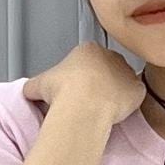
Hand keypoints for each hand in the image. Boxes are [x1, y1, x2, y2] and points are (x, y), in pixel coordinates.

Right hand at [23, 42, 146, 128]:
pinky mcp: (136, 89)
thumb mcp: (39, 85)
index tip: (80, 92)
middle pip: (108, 69)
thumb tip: (28, 91)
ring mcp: (125, 71)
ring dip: (116, 94)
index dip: (84, 79)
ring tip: (105, 111)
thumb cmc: (63, 94)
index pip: (89, 61)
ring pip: (122, 82)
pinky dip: (129, 105)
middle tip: (93, 103)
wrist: (84, 107)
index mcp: (87, 50)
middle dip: (102, 84)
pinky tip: (118, 114)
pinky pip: (135, 96)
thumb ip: (34, 85)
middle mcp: (109, 55)